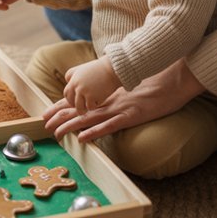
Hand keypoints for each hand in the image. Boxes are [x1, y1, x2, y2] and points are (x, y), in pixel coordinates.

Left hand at [44, 59, 204, 141]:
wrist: (174, 78)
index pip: (80, 101)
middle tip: (43, 125)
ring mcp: (119, 108)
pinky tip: (83, 139)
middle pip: (78, 110)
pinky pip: (110, 126)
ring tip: (55, 134)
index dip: (61, 108)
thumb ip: (116, 94)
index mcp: (108, 95)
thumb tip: (104, 100)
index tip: (46, 113)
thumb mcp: (131, 89)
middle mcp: (110, 101)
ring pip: (89, 119)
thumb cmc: (155, 84)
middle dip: (58, 118)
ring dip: (70, 127)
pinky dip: (95, 132)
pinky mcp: (131, 116)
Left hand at [63, 57, 120, 113]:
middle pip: (71, 101)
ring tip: (90, 107)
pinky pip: (90, 107)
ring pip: (79, 107)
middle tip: (82, 108)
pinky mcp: (92, 96)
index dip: (70, 98)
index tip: (76, 102)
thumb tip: (68, 81)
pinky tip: (99, 101)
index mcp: (74, 79)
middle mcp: (76, 85)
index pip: (66, 93)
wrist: (113, 69)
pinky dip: (94, 106)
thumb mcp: (83, 68)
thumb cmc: (99, 69)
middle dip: (76, 106)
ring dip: (84, 109)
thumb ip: (73, 74)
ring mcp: (83, 91)